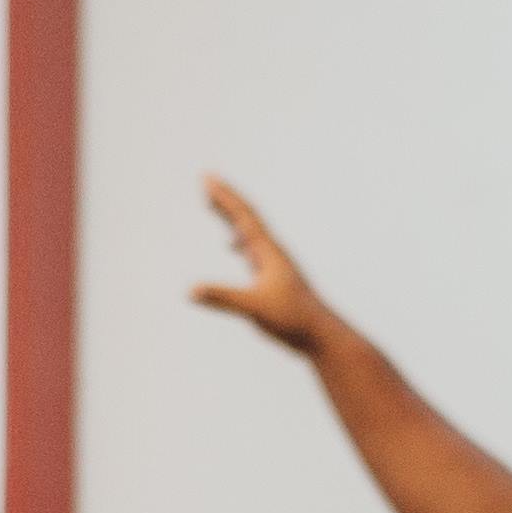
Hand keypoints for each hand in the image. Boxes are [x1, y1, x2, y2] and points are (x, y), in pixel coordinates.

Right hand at [189, 177, 337, 355]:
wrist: (320, 334)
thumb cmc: (292, 320)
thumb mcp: (253, 308)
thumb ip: (222, 298)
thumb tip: (191, 290)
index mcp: (269, 252)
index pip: (244, 216)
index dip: (225, 196)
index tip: (208, 178)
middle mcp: (272, 252)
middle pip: (246, 217)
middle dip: (225, 199)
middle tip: (207, 180)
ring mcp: (273, 263)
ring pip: (248, 232)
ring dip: (230, 216)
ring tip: (215, 204)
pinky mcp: (273, 277)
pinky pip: (251, 249)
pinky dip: (239, 241)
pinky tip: (233, 245)